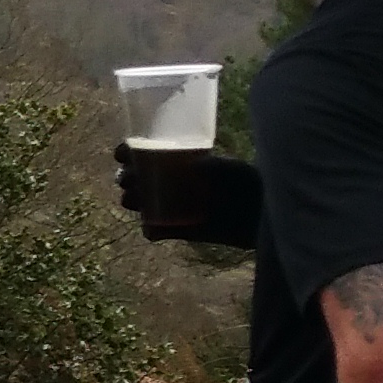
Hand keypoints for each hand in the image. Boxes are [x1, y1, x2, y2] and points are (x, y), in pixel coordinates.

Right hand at [113, 142, 264, 247]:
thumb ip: (212, 167)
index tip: (123, 154)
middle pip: (134, 179)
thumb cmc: (246, 182)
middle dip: (126, 178)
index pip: (141, 152)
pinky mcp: (177, 229)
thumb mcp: (230, 169)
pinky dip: (151, 230)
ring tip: (137, 201)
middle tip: (130, 180)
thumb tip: (195, 166)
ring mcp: (171, 205)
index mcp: (175, 160)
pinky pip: (153, 231)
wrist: (259, 212)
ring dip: (133, 201)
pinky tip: (155, 229)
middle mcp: (169, 181)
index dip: (127, 152)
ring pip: (139, 203)